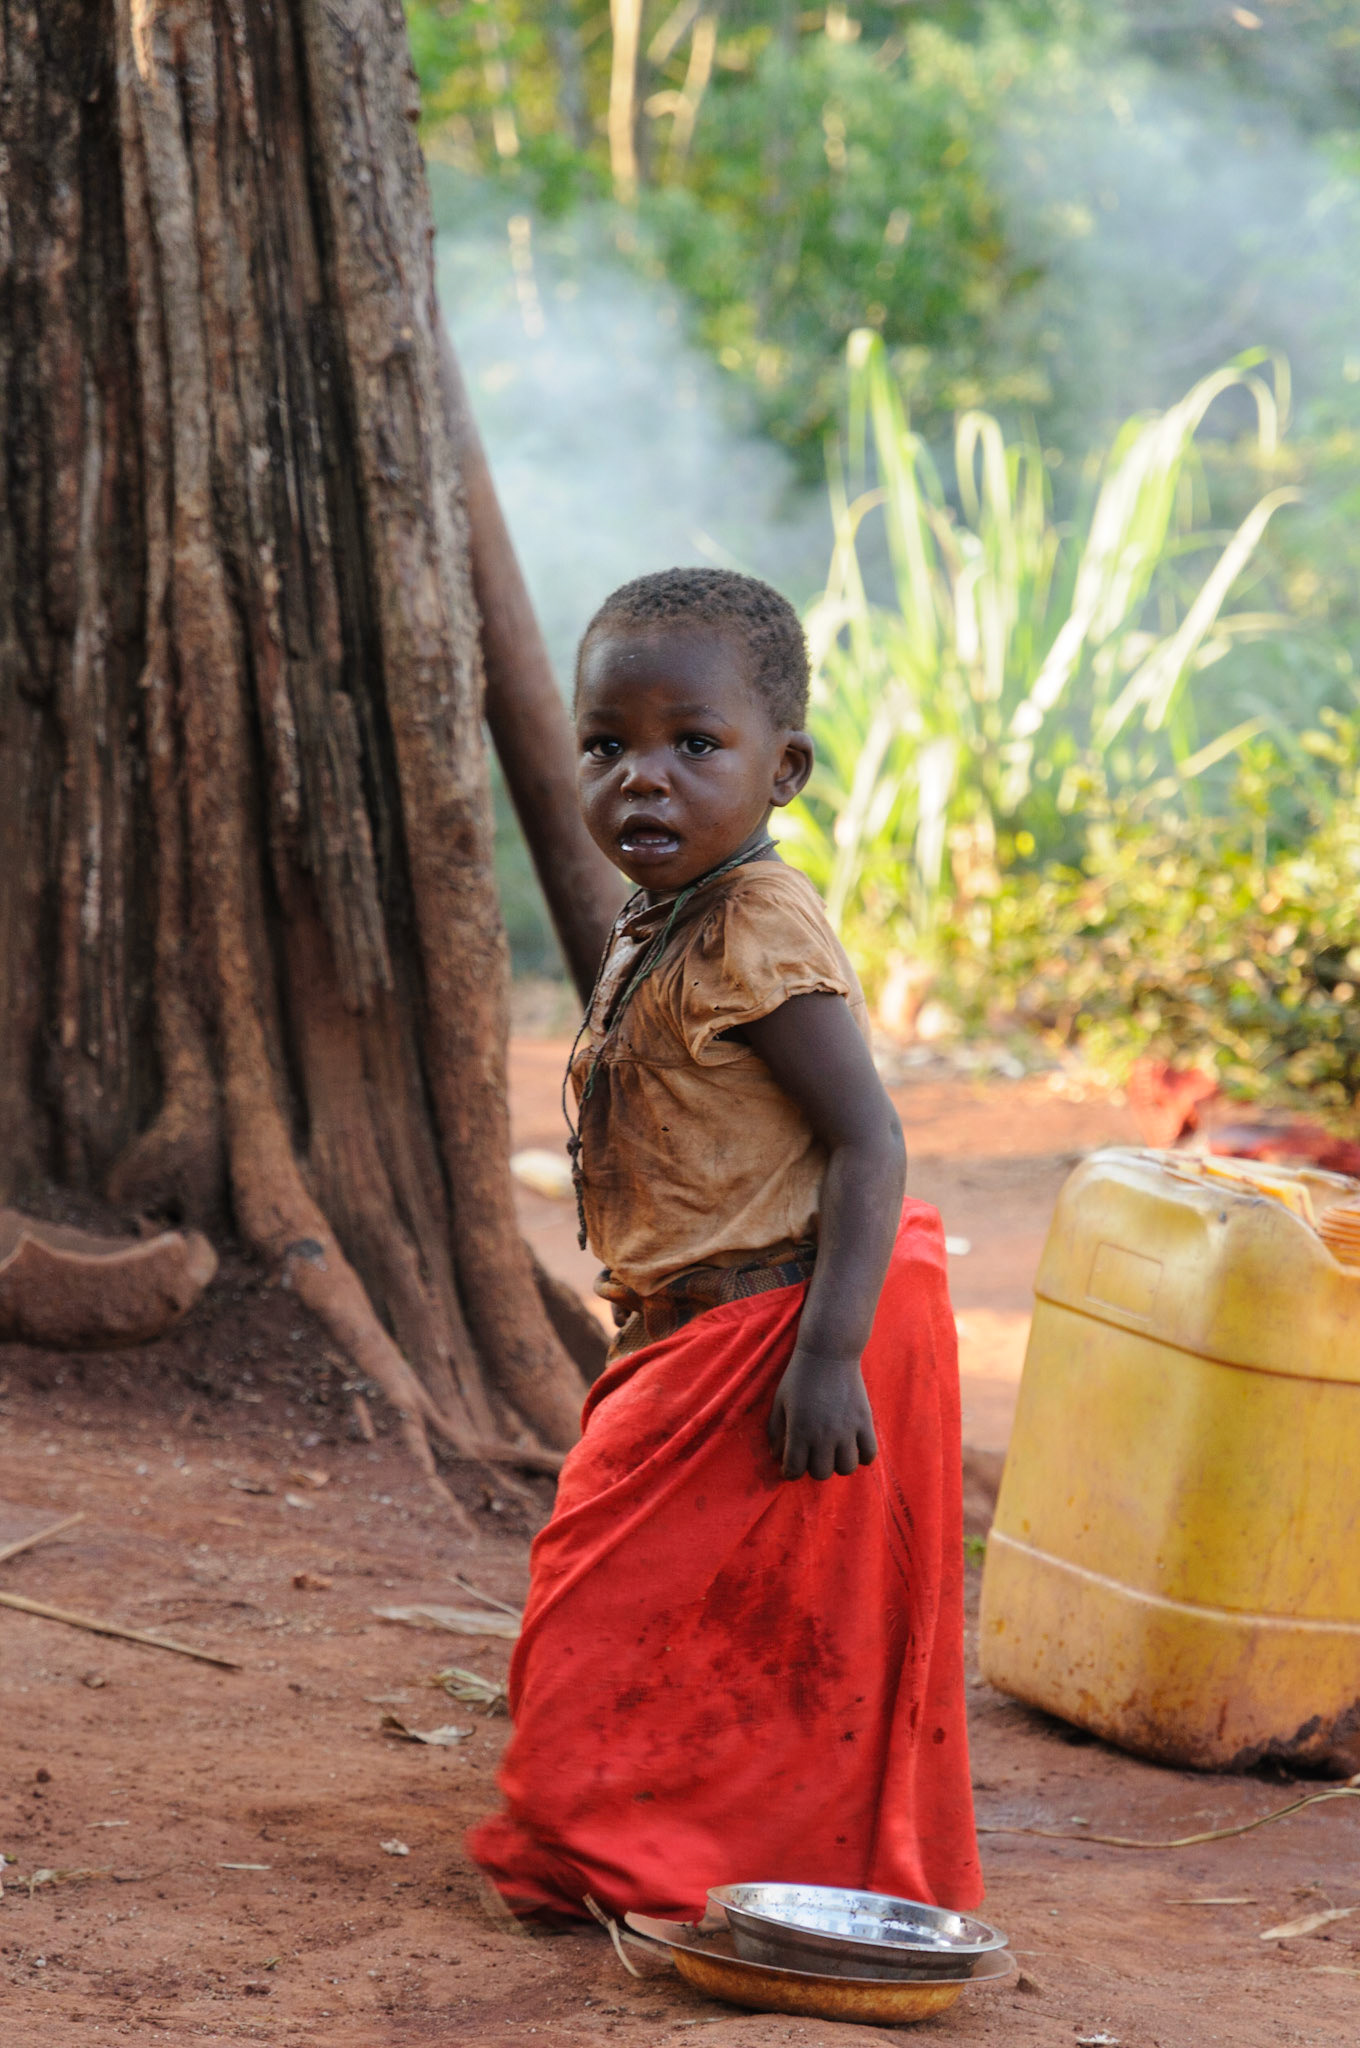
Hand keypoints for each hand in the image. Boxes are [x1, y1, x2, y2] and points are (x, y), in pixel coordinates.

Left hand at [767, 1347, 877, 1481]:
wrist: (828, 1353)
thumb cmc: (800, 1377)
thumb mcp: (780, 1402)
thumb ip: (775, 1431)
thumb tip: (776, 1456)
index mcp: (799, 1431)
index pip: (794, 1470)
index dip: (790, 1472)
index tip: (791, 1466)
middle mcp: (823, 1435)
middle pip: (821, 1473)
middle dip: (813, 1468)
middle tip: (813, 1455)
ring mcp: (846, 1430)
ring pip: (846, 1468)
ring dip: (838, 1464)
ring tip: (834, 1452)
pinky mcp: (864, 1422)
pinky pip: (869, 1454)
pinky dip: (862, 1456)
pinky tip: (854, 1447)